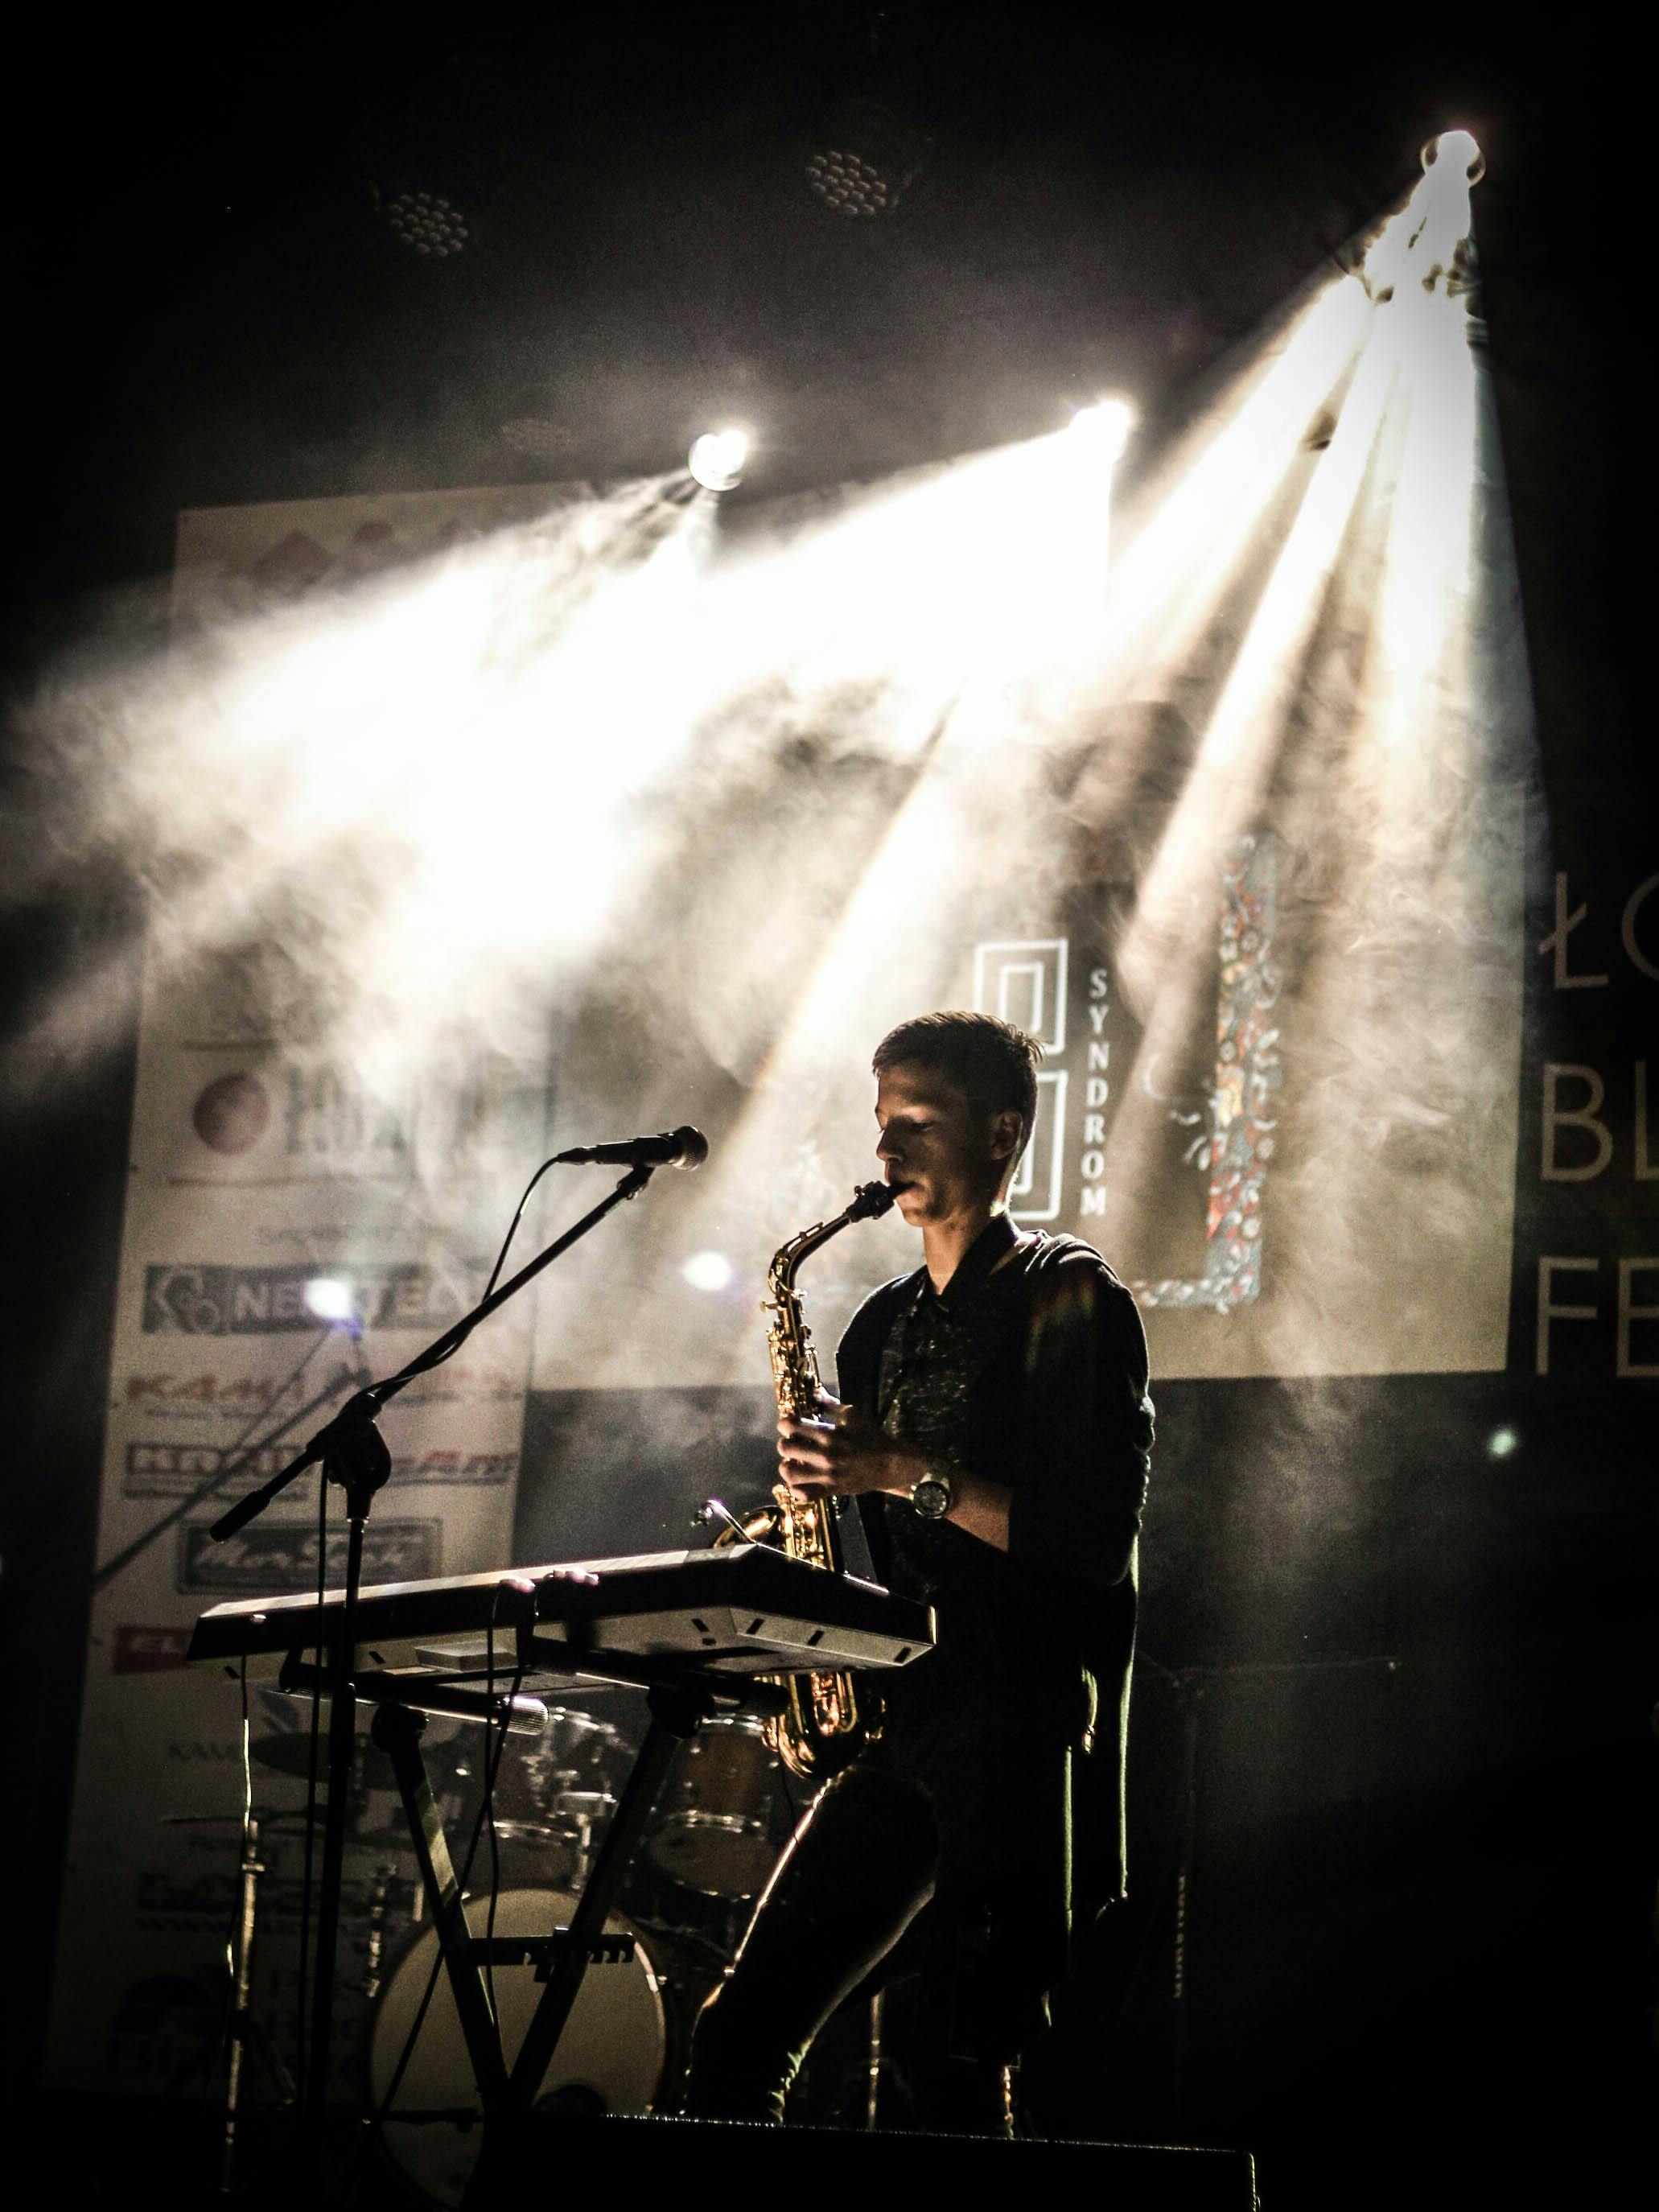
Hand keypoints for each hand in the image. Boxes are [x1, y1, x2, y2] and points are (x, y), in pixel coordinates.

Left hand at [776, 1395, 923, 1500]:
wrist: (889, 1464)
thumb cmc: (870, 1437)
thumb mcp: (852, 1415)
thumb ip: (830, 1404)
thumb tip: (814, 1392)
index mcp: (828, 1434)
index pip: (792, 1425)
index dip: (785, 1423)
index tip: (789, 1425)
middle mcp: (824, 1454)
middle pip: (785, 1448)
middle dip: (785, 1443)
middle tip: (792, 1443)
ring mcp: (826, 1475)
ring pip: (789, 1473)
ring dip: (787, 1466)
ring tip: (794, 1462)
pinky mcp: (830, 1490)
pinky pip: (803, 1494)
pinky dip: (796, 1489)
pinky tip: (800, 1481)